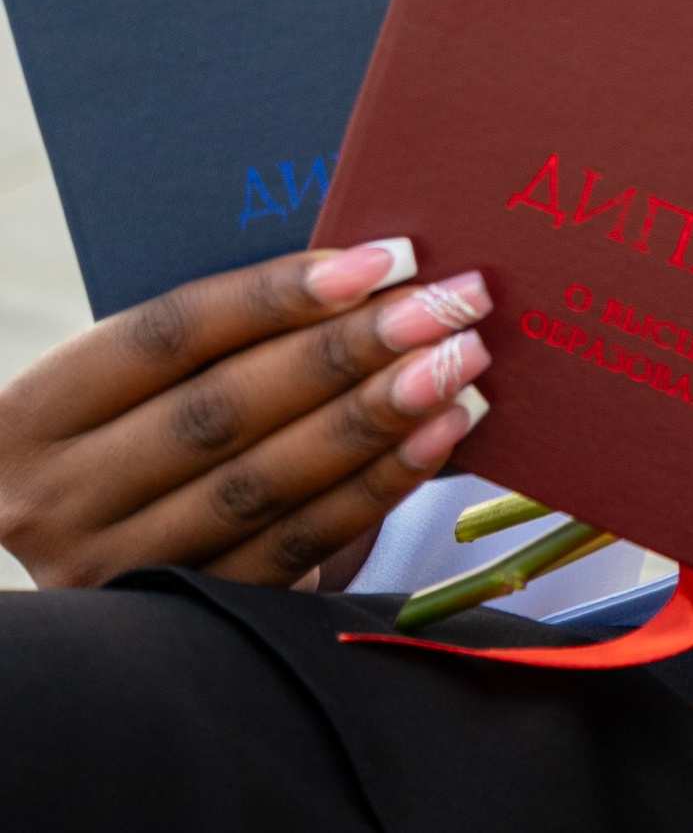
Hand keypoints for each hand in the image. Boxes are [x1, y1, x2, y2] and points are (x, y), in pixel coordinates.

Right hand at [0, 238, 492, 590]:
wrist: (101, 531)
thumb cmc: (139, 416)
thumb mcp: (138, 377)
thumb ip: (222, 331)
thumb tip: (365, 266)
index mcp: (37, 413)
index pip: (171, 334)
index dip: (280, 292)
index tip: (387, 257)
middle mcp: (59, 501)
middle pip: (224, 412)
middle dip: (350, 351)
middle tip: (455, 304)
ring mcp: (117, 573)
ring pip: (264, 486)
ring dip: (376, 420)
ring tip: (462, 366)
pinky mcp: (183, 624)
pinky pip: (294, 548)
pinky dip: (374, 489)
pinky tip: (438, 439)